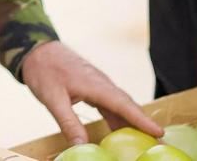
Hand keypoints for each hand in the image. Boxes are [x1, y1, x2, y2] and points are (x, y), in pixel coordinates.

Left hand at [20, 40, 161, 145]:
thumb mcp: (53, 99)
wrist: (37, 50)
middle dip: (144, 123)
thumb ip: (68, 123)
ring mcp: (99, 84)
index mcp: (95, 84)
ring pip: (120, 105)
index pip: (124, 105)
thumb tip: (82, 146)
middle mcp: (102, 83)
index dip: (141, 120)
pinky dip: (118, 117)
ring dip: (132, 122)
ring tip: (144, 140)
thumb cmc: (44, 71)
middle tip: (159, 142)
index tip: (159, 133)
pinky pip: (111, 104)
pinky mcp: (93, 87)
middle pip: (128, 105)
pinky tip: (120, 130)